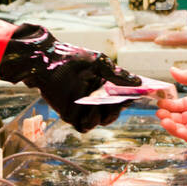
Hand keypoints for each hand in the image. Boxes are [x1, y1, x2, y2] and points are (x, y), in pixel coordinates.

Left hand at [0, 23, 140, 132]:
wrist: (47, 62)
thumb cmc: (73, 59)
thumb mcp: (99, 63)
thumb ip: (118, 74)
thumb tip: (138, 82)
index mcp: (106, 87)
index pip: (123, 98)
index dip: (129, 99)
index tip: (134, 96)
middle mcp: (96, 99)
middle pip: (114, 113)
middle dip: (118, 110)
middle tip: (117, 103)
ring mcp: (84, 108)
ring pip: (102, 121)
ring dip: (104, 116)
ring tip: (99, 105)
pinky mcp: (71, 115)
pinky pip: (84, 126)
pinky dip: (89, 121)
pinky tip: (89, 110)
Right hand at [155, 68, 186, 144]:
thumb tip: (172, 70)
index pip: (181, 106)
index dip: (170, 106)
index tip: (160, 103)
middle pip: (181, 119)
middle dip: (169, 117)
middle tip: (159, 113)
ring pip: (186, 129)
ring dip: (174, 127)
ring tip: (164, 120)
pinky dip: (185, 135)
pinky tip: (177, 129)